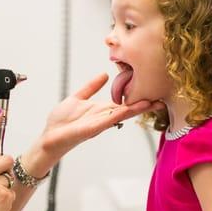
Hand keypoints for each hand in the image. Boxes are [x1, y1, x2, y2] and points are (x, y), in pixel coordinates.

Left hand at [24, 73, 163, 174]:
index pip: (123, 102)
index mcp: (101, 110)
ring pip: (122, 115)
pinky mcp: (91, 129)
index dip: (137, 97)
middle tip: (162, 100)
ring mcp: (99, 124)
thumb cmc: (61, 121)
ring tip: (153, 103)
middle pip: (127, 110)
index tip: (153, 92)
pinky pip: (108, 120)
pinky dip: (120, 115)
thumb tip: (105, 74)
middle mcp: (103, 117)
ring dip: (136, 110)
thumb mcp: (77, 98)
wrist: (49, 136)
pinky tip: (130, 109)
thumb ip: (90, 87)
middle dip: (144, 105)